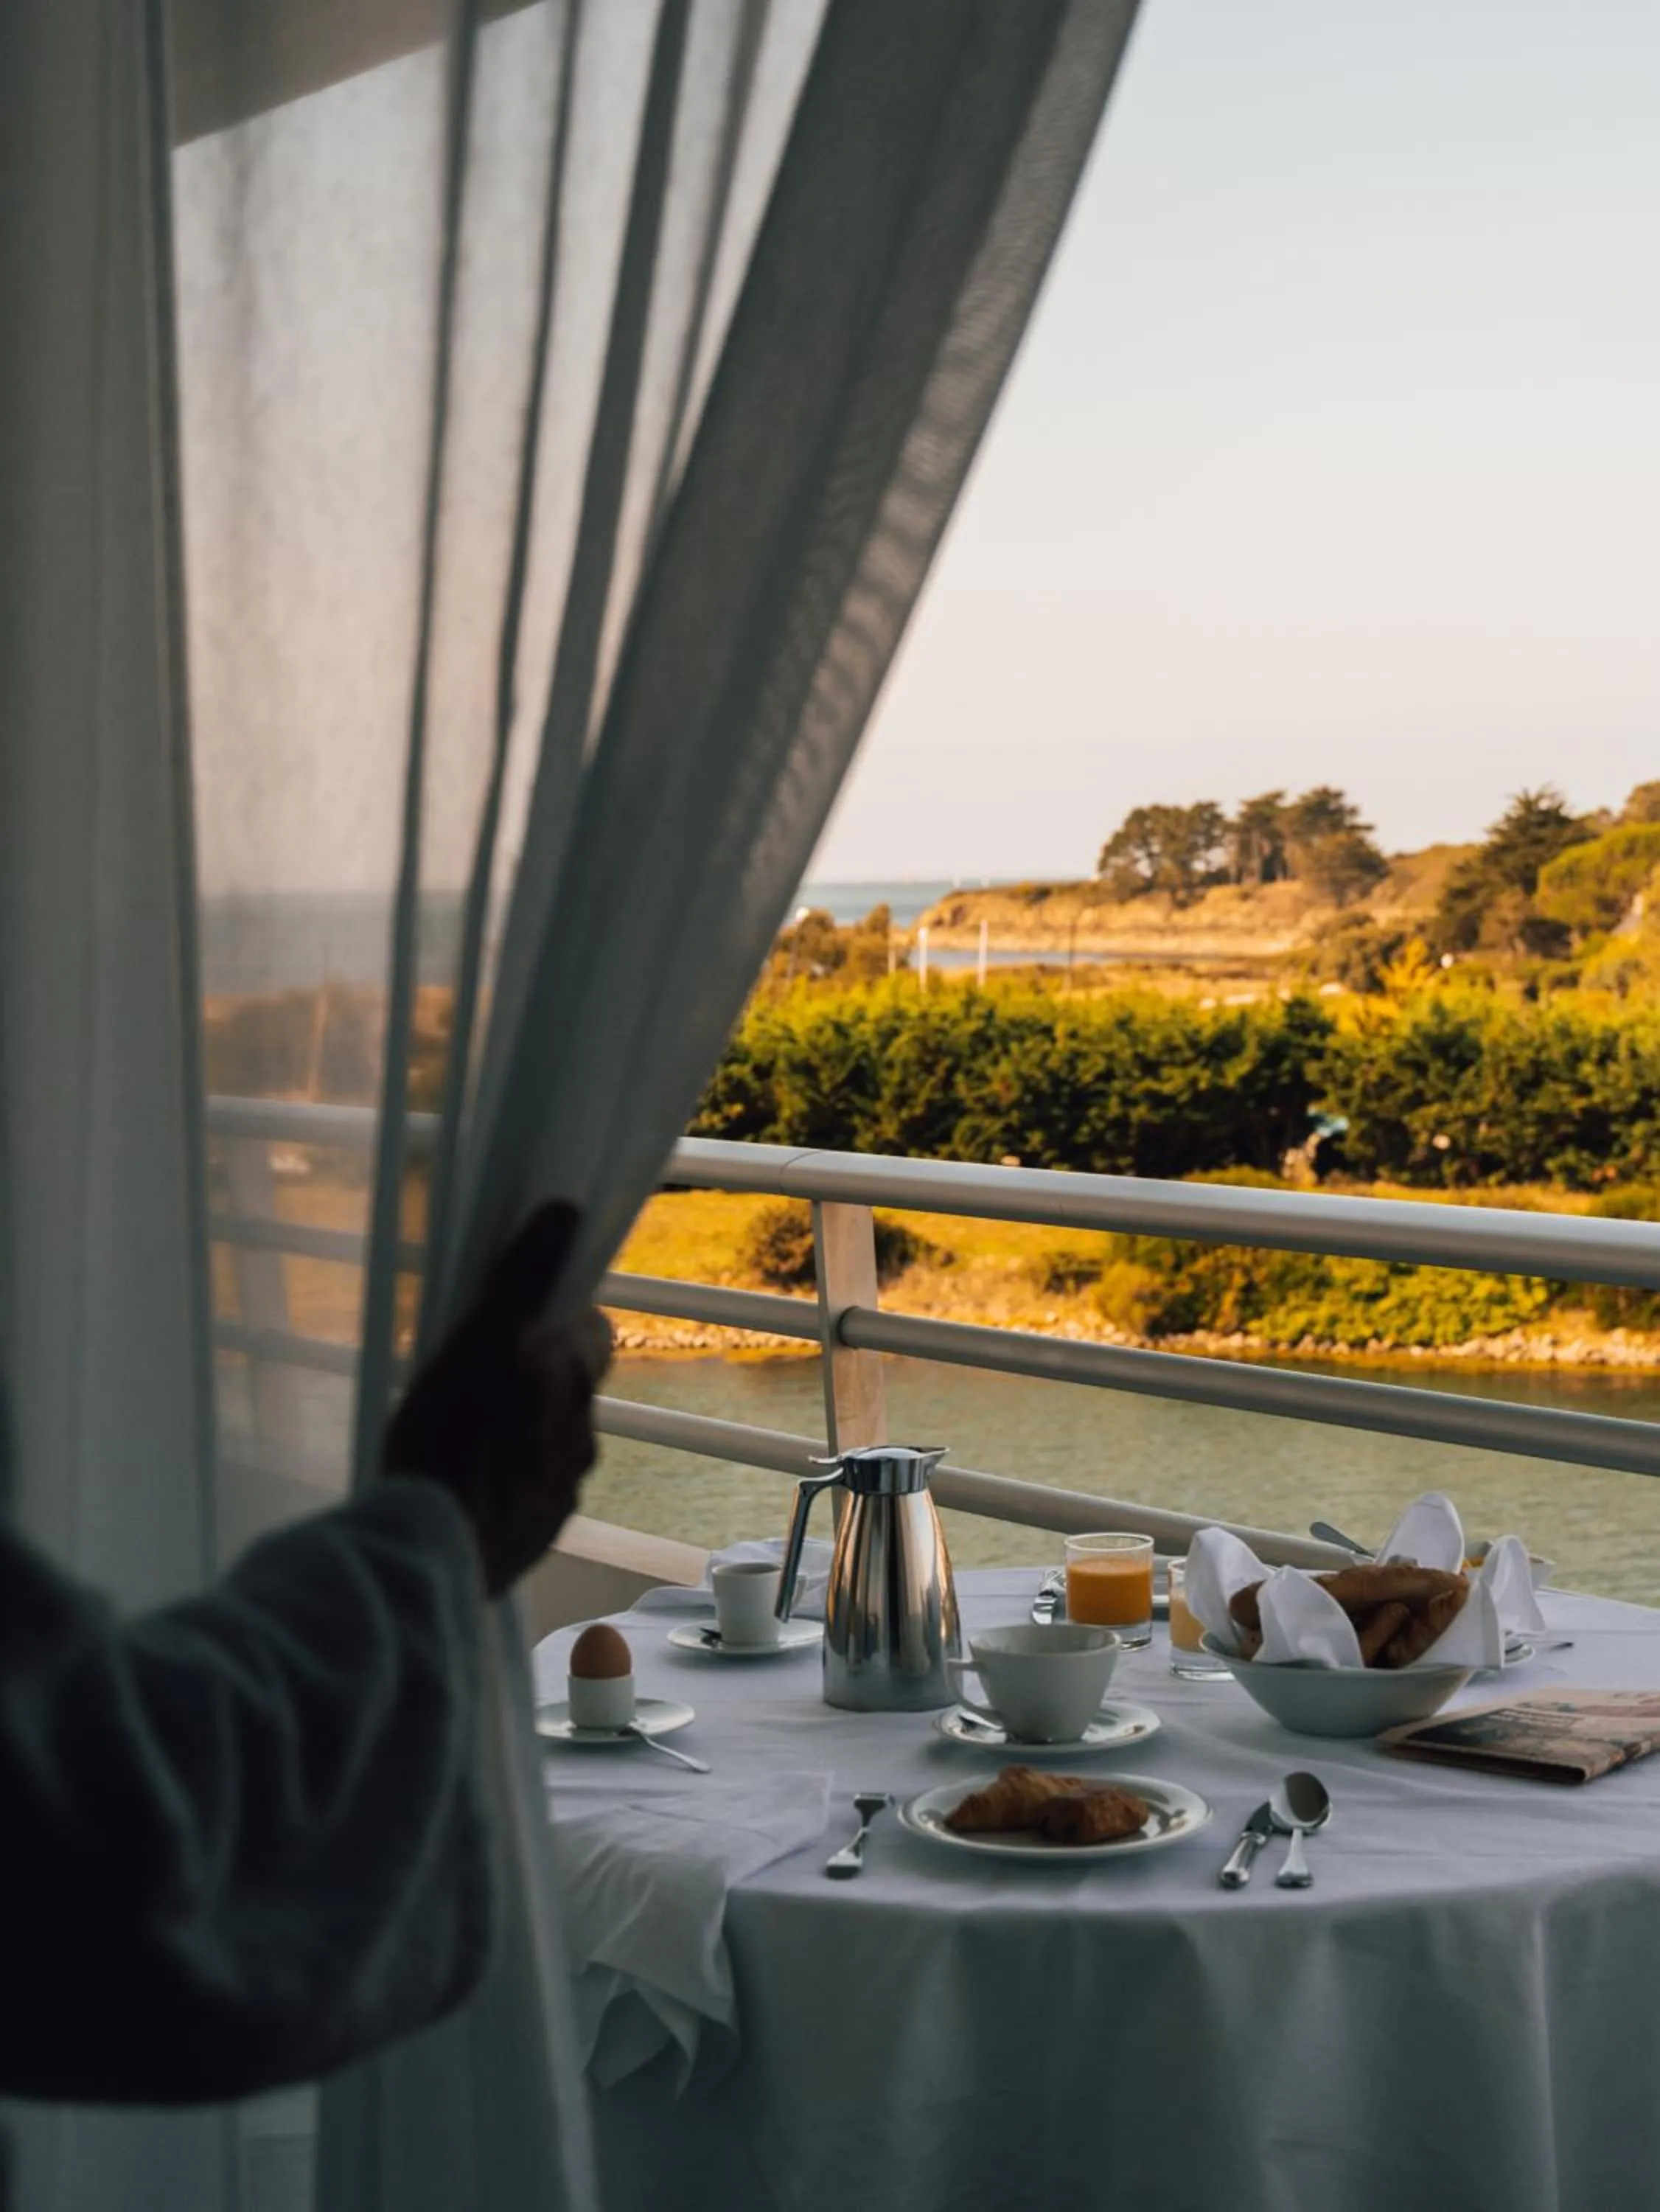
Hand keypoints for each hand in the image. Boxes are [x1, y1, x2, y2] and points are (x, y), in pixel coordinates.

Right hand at [382, 1201, 612, 1594]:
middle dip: (534, 1382)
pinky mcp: (532, 1541)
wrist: (432, 1552)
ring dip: (518, 1438)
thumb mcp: (479, 1341)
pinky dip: (503, 1489)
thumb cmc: (453, 1436)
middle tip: (477, 1380)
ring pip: (547, 1449)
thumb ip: (522, 1278)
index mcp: (573, 1386)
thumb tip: (566, 1212)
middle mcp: (581, 1442)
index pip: (594, 1335)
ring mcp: (559, 1497)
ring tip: (462, 1438)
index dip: (563, 1324)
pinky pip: (525, 1501)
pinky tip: (462, 1489)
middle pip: (568, 1393)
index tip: (521, 1322)